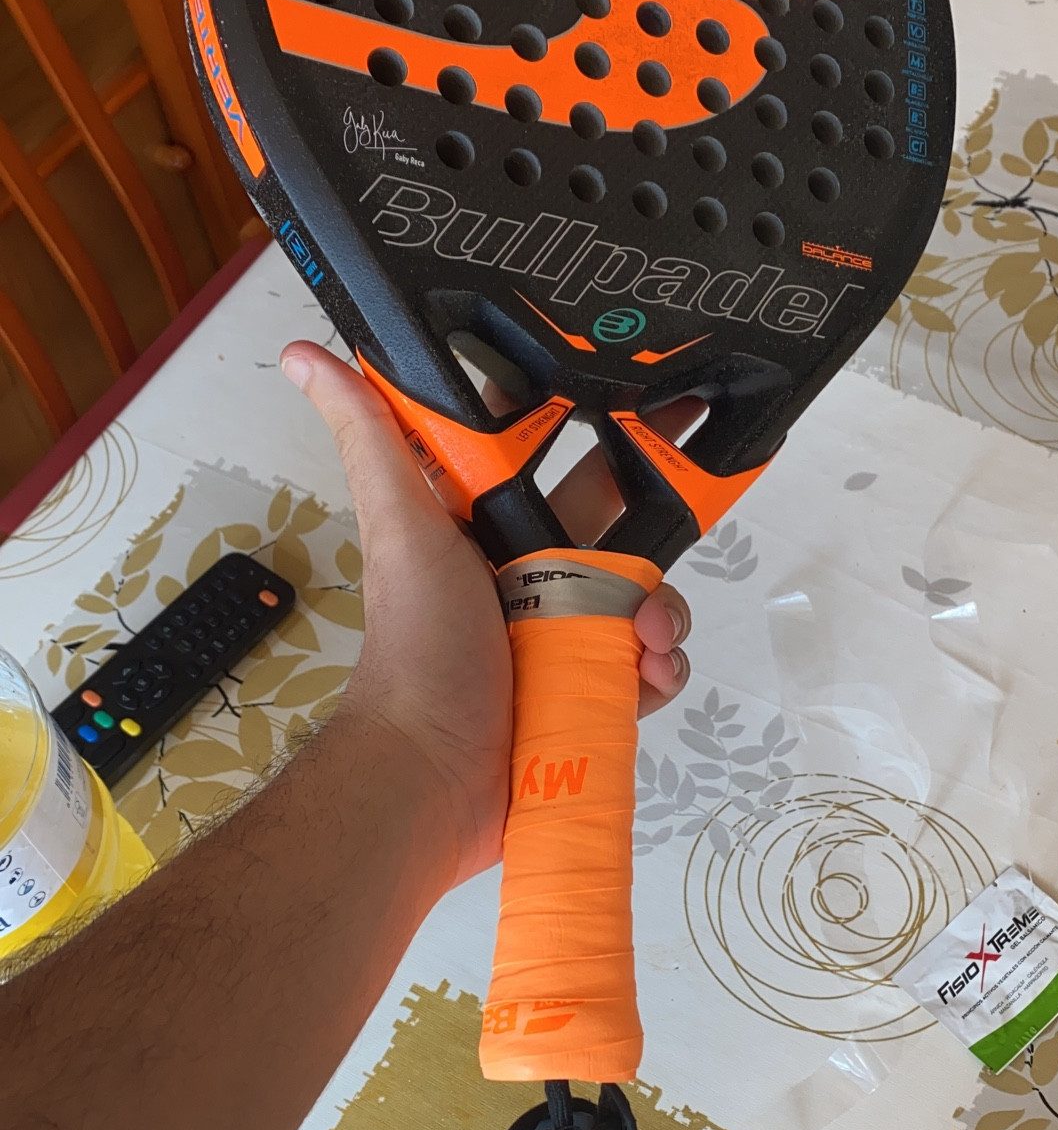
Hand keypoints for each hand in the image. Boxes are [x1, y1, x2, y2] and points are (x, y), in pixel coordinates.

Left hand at [280, 344, 691, 882]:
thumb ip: (371, 436)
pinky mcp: (589, 693)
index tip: (644, 398)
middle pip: (613, 527)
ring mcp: (562, 638)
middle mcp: (527, 577)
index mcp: (484, 530)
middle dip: (655, 522)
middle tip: (682, 520)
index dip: (591, 428)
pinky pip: (647, 666)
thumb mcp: (402, 526)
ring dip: (660, 609)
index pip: (545, 461)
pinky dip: (659, 668)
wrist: (435, 778)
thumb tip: (304, 352)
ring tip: (648, 634)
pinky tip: (649, 674)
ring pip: (640, 597)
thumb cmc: (420, 648)